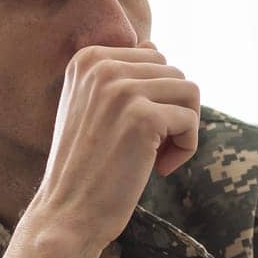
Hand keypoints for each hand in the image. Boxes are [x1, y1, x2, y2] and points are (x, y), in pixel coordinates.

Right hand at [29, 41, 200, 252]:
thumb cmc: (87, 166)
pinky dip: (186, 147)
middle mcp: (101, 66)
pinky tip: (160, 168)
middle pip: (175, 72)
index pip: (153, 58)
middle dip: (172, 111)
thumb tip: (153, 44)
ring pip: (189, 92)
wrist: (67, 212)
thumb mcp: (94, 108)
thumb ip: (121, 75)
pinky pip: (190, 119)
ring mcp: (121, 89)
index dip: (156, 98)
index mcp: (88, 58)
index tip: (136, 130)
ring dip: (183, 128)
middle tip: (150, 148)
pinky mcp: (142, 117)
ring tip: (157, 156)